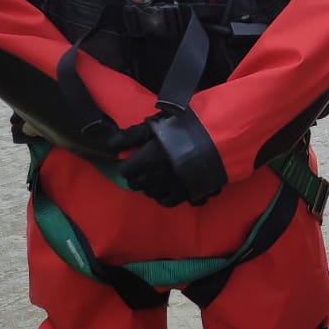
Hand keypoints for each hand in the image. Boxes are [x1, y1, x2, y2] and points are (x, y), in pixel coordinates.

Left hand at [111, 110, 226, 206]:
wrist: (217, 140)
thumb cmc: (184, 128)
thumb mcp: (155, 125)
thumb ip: (131, 136)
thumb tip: (111, 145)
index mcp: (146, 160)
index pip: (125, 171)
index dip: (128, 165)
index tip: (135, 160)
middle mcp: (155, 177)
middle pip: (136, 184)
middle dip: (138, 176)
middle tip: (146, 167)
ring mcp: (169, 187)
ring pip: (150, 194)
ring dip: (151, 186)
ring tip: (158, 177)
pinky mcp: (184, 194)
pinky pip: (167, 202)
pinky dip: (164, 196)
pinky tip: (168, 188)